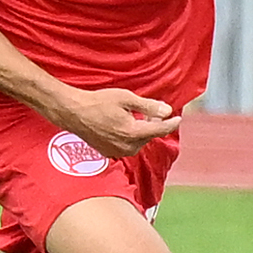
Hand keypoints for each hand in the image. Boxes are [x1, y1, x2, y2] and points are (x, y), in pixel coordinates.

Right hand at [61, 87, 181, 159]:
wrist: (73, 112)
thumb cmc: (99, 102)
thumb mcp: (126, 98)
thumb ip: (149, 106)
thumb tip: (168, 111)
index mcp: (132, 133)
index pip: (159, 130)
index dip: (171, 123)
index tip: (178, 118)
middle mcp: (126, 147)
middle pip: (148, 136)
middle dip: (153, 125)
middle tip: (153, 112)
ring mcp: (116, 152)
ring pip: (138, 142)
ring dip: (141, 131)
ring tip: (136, 117)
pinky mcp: (108, 153)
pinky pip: (127, 146)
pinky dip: (130, 136)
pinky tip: (123, 125)